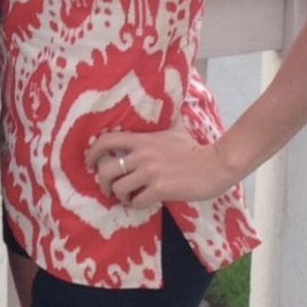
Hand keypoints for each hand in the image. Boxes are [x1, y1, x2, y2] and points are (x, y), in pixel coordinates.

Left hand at [85, 124, 235, 209]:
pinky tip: (142, 202)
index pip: (106, 141)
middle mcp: (142, 155)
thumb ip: (164, 118)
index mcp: (142, 140)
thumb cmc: (195, 148)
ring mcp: (151, 173)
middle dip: (103, 184)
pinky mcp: (160, 189)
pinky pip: (136, 202)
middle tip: (108, 189)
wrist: (215, 165)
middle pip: (106, 171)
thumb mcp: (176, 128)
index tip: (90, 163)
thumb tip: (166, 101)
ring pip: (119, 189)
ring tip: (128, 197)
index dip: (92, 153)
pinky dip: (136, 205)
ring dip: (120, 196)